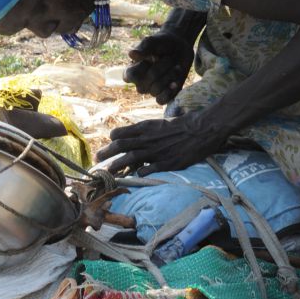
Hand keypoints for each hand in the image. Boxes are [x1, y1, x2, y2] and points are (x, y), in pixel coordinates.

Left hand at [96, 111, 228, 173]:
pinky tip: (136, 176)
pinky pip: (148, 169)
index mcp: (147, 126)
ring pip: (130, 158)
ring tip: (107, 171)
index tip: (109, 143)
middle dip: (107, 152)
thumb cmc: (185, 123)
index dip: (113, 139)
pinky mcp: (166, 162)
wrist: (202, 129)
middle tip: (97, 159)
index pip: (122, 133)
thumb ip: (151, 130)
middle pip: (121, 146)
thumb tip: (140, 135)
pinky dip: (140, 173)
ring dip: (116, 165)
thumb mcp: (164, 122)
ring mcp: (156, 151)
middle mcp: (148, 138)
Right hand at [123, 30, 194, 104]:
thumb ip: (143, 47)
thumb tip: (131, 54)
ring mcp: (152, 89)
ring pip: (154, 91)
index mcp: (132, 70)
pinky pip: (161, 101)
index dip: (141, 68)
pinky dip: (168, 92)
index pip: (129, 76)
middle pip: (143, 85)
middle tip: (169, 58)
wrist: (180, 48)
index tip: (152, 57)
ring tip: (176, 66)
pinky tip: (175, 82)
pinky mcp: (164, 94)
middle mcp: (140, 82)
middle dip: (159, 70)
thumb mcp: (153, 41)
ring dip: (168, 77)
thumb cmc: (162, 43)